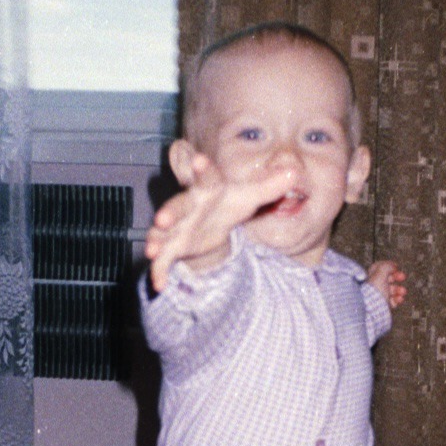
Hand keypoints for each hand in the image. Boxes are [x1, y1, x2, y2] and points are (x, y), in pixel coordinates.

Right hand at [145, 152, 295, 292]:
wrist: (210, 223)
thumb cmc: (227, 204)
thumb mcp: (249, 196)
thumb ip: (269, 186)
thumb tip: (294, 174)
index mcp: (208, 188)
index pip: (207, 177)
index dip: (202, 169)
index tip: (199, 161)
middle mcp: (187, 205)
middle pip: (177, 206)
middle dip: (169, 212)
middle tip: (162, 218)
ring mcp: (176, 227)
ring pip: (163, 233)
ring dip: (156, 240)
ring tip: (152, 250)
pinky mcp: (173, 247)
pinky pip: (164, 260)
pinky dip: (160, 271)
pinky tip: (159, 285)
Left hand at [367, 260, 406, 310]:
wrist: (371, 309)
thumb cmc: (374, 291)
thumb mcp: (381, 273)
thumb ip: (387, 266)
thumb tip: (393, 266)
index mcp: (371, 277)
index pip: (379, 268)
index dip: (389, 266)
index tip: (396, 267)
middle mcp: (374, 286)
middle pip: (387, 279)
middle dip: (397, 277)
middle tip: (403, 277)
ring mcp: (378, 296)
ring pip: (391, 291)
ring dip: (399, 290)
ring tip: (403, 292)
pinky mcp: (382, 305)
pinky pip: (391, 301)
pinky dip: (397, 300)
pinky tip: (399, 300)